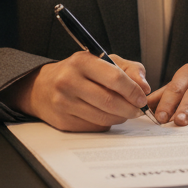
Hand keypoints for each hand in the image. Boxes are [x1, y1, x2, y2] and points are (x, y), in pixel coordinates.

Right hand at [3, 52, 149, 131]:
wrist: (43, 87)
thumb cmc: (80, 72)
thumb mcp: (104, 61)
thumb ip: (129, 70)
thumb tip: (144, 87)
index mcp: (81, 61)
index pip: (114, 78)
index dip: (133, 90)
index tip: (142, 97)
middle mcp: (68, 81)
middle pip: (110, 101)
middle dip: (130, 108)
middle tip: (138, 110)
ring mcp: (63, 102)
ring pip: (103, 117)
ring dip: (121, 117)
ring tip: (126, 112)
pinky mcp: (63, 121)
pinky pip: (94, 127)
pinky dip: (107, 123)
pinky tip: (107, 116)